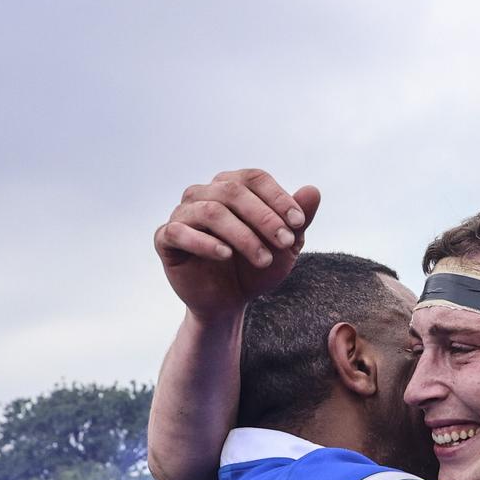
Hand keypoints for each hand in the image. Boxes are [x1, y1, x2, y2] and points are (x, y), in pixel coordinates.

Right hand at [154, 169, 319, 320]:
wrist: (230, 301)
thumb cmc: (256, 267)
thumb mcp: (285, 247)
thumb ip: (299, 220)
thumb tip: (313, 190)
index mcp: (231, 187)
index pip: (254, 178)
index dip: (278, 198)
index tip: (299, 223)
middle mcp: (204, 194)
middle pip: (233, 191)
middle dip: (264, 217)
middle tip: (286, 242)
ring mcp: (183, 214)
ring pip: (211, 211)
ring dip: (242, 235)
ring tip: (263, 259)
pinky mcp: (166, 238)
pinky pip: (180, 232)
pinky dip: (205, 243)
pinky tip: (226, 255)